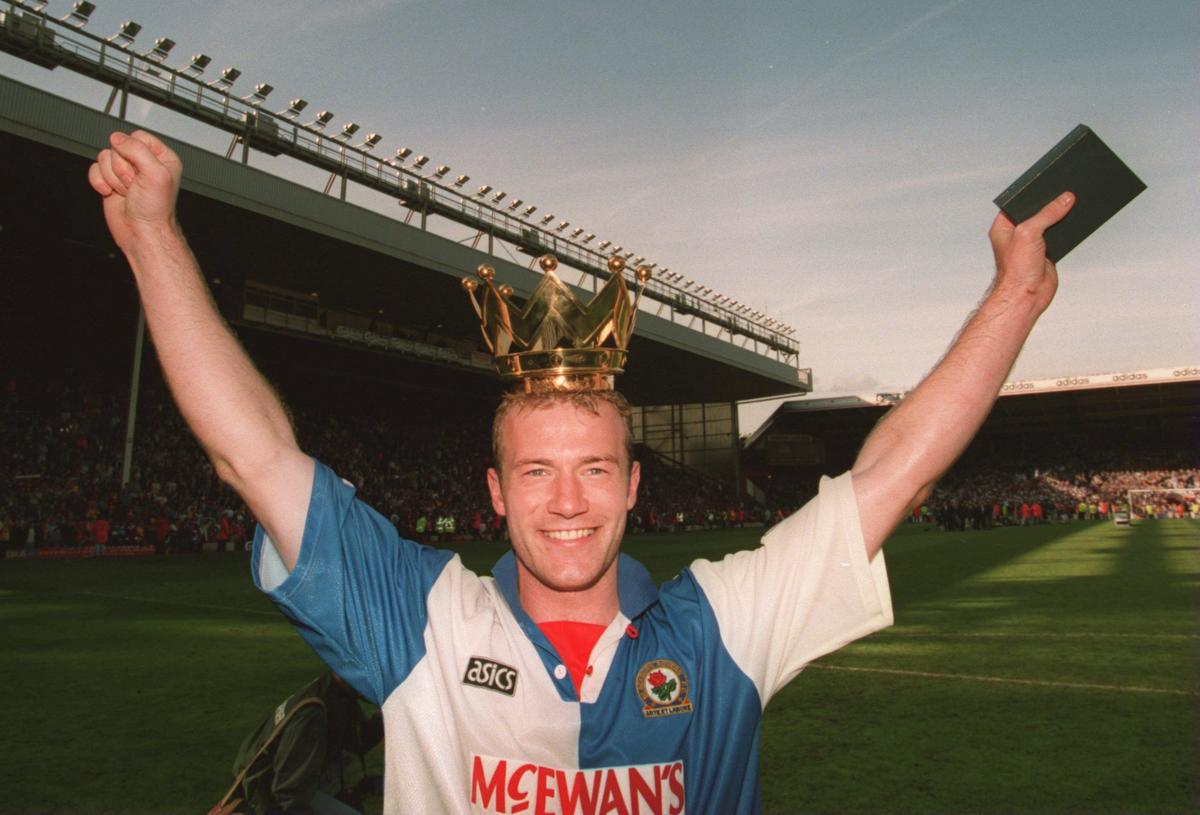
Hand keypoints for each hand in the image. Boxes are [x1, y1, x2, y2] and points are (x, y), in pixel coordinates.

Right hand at [87, 130, 182, 252]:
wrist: (142, 233)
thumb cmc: (156, 209)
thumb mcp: (156, 173)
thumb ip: (137, 150)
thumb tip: (118, 138)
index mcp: (161, 157)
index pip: (137, 137)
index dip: (133, 151)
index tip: (141, 169)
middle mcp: (143, 163)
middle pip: (117, 147)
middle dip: (122, 168)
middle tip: (134, 184)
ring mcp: (125, 172)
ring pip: (104, 157)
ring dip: (112, 177)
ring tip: (127, 191)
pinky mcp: (110, 181)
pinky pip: (94, 169)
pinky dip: (99, 182)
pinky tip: (112, 192)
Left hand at [987, 191, 1074, 313]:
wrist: (1026, 296)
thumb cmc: (1016, 268)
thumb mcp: (1028, 233)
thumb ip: (1047, 214)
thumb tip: (1065, 198)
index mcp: (1004, 225)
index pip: (1019, 201)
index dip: (1034, 190)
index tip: (1050, 176)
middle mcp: (1017, 232)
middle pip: (1037, 210)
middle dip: (1052, 199)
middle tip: (1069, 183)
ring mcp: (1032, 242)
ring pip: (1051, 221)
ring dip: (1063, 212)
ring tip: (1079, 195)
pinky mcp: (1047, 251)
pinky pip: (1061, 233)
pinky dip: (1070, 225)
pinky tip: (1082, 216)